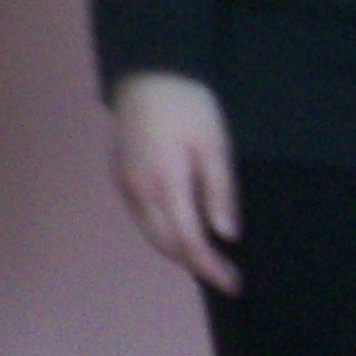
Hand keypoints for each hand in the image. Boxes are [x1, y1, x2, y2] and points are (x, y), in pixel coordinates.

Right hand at [111, 71, 242, 292]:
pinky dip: (162, 232)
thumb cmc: (188, 105)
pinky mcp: (120, 175)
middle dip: (195, 264)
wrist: (147, 73)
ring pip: (150, 234)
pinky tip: (180, 229)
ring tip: (206, 258)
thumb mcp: (214, 145)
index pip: (189, 241)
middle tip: (225, 275)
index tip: (234, 283)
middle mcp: (140, 192)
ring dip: (177, 251)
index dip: (211, 267)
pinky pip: (141, 217)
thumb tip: (225, 235)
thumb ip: (220, 191)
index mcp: (165, 185)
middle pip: (166, 245)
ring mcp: (125, 184)